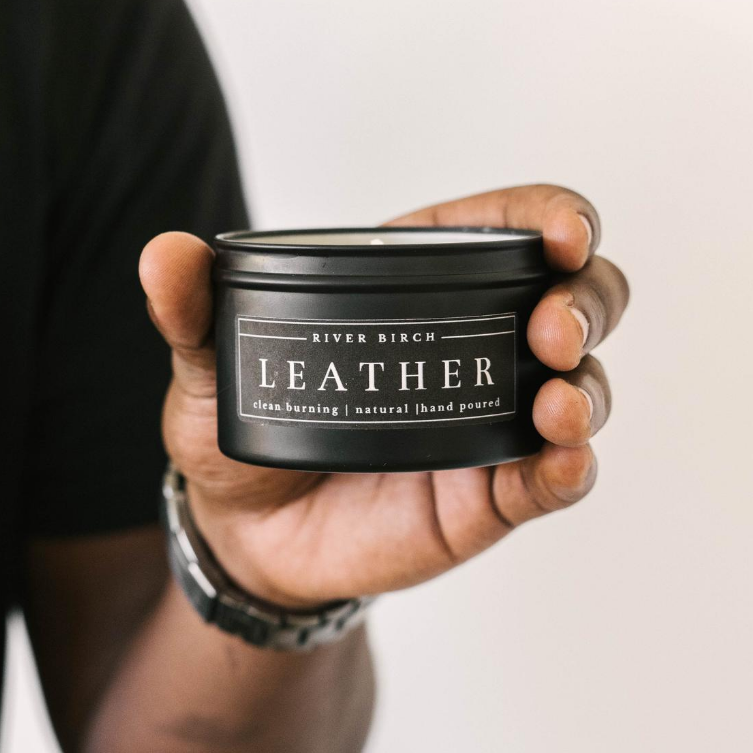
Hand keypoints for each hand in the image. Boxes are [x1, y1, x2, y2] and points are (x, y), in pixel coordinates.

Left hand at [139, 185, 627, 607]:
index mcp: (418, 284)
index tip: (561, 232)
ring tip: (553, 403)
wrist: (245, 534)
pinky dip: (571, 467)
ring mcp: (488, 419)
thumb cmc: (243, 428)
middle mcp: (472, 344)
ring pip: (580, 386)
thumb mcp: (210, 365)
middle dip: (587, 300)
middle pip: (577, 299)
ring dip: (585, 388)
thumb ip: (193, 312)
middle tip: (551, 325)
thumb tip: (165, 256)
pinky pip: (552, 477)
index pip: (511, 231)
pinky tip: (562, 460)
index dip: (555, 218)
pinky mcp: (489, 492)